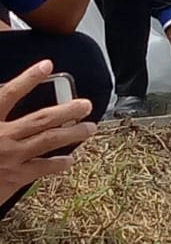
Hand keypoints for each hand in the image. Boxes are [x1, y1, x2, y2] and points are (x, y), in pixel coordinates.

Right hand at [0, 60, 96, 203]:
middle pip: (40, 119)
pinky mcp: (14, 178)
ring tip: (89, 128)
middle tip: (85, 104)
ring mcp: (10, 157)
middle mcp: (1, 137)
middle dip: (66, 110)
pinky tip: (69, 159)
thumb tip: (7, 95)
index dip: (28, 79)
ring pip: (48, 141)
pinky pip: (42, 168)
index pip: (8, 93)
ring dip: (72, 133)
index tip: (47, 65)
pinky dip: (59, 163)